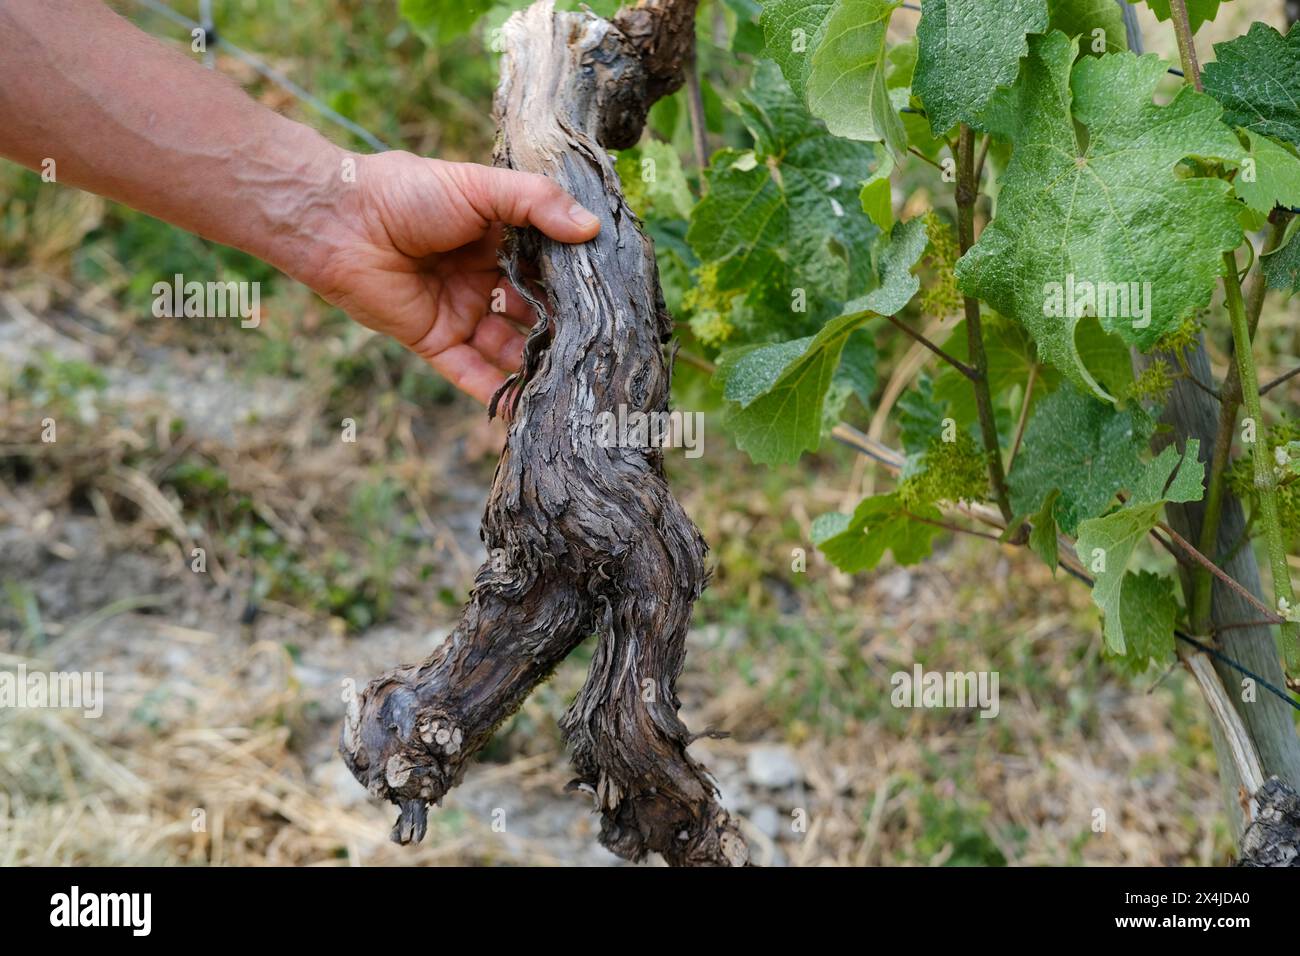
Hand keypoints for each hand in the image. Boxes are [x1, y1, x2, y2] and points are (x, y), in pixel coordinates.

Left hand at [311, 151, 599, 404]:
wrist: (339, 220)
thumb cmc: (407, 191)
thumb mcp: (481, 188)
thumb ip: (537, 204)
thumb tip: (592, 229)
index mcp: (495, 237)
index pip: (546, 265)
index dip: (575, 282)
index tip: (614, 300)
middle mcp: (481, 277)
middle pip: (531, 311)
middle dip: (563, 330)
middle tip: (604, 350)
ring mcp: (459, 311)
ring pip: (506, 347)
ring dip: (536, 366)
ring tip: (576, 386)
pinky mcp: (434, 341)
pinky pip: (470, 373)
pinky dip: (497, 394)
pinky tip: (528, 414)